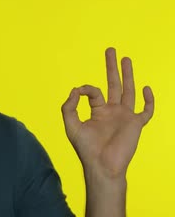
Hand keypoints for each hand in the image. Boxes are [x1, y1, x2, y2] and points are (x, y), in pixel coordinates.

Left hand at [61, 47, 153, 178]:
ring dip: (128, 75)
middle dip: (112, 68)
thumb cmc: (86, 149)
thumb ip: (69, 107)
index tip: (80, 91)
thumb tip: (75, 89)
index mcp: (98, 111)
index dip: (86, 88)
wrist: (102, 165)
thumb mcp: (71, 126)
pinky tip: (145, 88)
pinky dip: (148, 100)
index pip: (94, 92)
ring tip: (126, 59)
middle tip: (111, 50)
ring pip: (129, 91)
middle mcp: (112, 111)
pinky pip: (146, 110)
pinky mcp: (136, 124)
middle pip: (114, 84)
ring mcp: (125, 116)